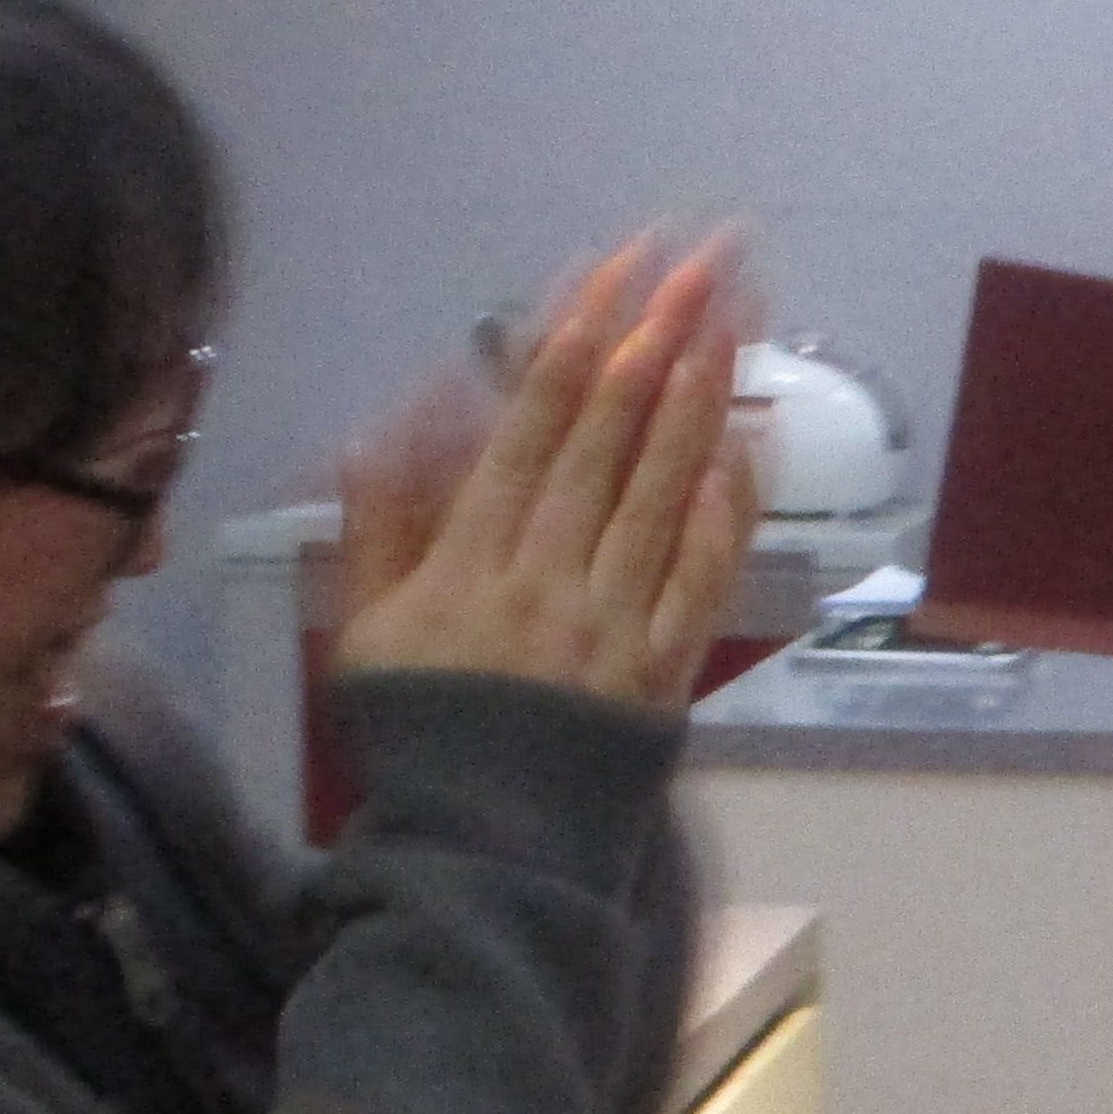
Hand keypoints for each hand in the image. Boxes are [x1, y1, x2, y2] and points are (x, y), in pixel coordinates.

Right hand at [338, 233, 763, 714]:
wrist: (479, 850)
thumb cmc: (418, 734)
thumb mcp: (368, 629)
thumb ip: (378, 524)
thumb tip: (378, 424)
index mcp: (474, 559)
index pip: (534, 428)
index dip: (576, 341)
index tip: (613, 272)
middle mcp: (551, 577)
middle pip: (609, 440)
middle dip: (654, 341)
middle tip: (696, 263)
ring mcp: (616, 622)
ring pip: (663, 490)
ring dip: (699, 401)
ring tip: (729, 323)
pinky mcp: (666, 669)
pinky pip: (703, 578)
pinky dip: (724, 512)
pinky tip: (745, 448)